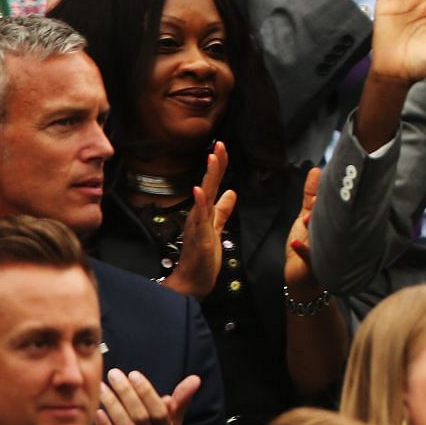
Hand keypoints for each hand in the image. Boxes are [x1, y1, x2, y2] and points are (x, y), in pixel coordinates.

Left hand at [89, 369, 199, 424]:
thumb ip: (180, 402)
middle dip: (126, 393)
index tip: (133, 374)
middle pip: (141, 417)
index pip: (160, 412)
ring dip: (113, 405)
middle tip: (114, 375)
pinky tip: (98, 411)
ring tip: (103, 387)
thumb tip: (195, 379)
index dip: (147, 392)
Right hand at [163, 145, 237, 298]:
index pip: (214, 183)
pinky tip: (198, 191)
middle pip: (208, 184)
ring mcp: (198, 224)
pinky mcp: (200, 237)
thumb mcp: (217, 227)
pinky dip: (199, 203)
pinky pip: (199, 218)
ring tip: (211, 158)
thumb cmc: (203, 255)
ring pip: (204, 196)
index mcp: (206, 211)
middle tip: (219, 144)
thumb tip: (232, 192)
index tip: (222, 147)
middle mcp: (199, 214)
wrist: (193, 280)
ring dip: (208, 177)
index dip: (219, 166)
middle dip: (215, 164)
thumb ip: (223, 211)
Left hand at [283, 167, 322, 292]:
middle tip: (322, 197)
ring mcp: (322, 249)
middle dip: (325, 209)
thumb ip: (310, 195)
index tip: (332, 179)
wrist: (304, 279)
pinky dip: (303, 250)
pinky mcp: (313, 264)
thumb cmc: (307, 245)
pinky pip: (308, 256)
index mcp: (326, 221)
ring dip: (313, 227)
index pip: (330, 204)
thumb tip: (315, 170)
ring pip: (320, 236)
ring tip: (307, 219)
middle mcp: (327, 234)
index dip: (329, 193)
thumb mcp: (305, 216)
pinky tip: (295, 243)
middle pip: (328, 219)